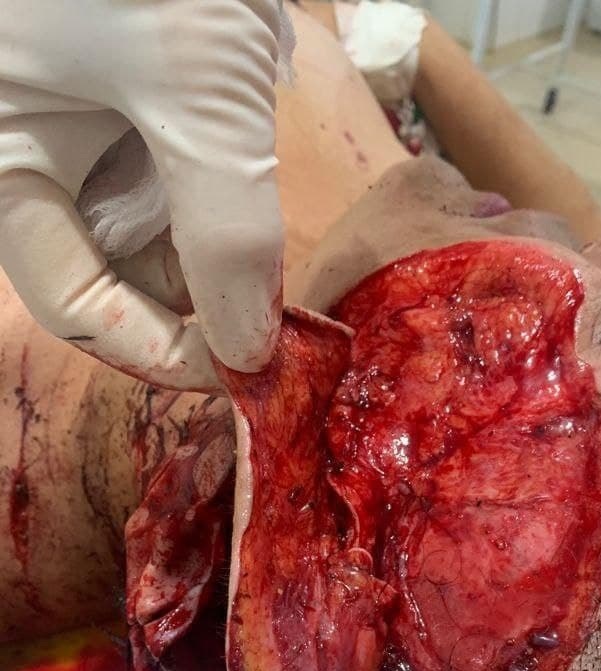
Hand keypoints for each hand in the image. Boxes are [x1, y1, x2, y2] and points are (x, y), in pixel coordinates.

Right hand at [0, 0, 286, 390]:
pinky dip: (235, 209)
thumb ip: (220, 225)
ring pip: (162, 235)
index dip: (156, 350)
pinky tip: (280, 226)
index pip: (74, 300)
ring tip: (291, 295)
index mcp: (6, 159)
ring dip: (225, 267)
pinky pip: (190, 180)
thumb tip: (246, 348)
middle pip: (119, 276)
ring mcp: (100, 125)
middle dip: (199, 312)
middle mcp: (45, 154)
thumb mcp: (187, 85)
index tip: (241, 374)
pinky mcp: (153, 97)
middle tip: (283, 342)